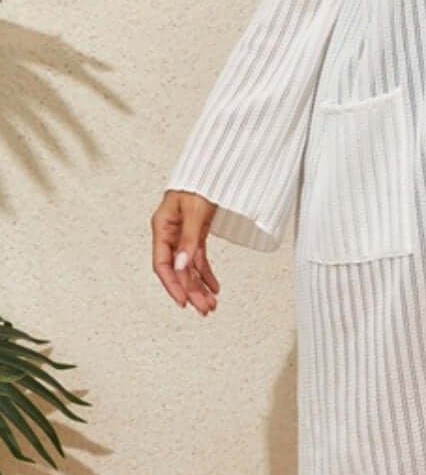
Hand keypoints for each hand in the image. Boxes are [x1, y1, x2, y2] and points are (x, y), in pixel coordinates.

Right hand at [152, 190, 220, 314]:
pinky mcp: (196, 232)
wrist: (212, 165)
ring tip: (211, 304)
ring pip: (189, 267)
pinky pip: (198, 258)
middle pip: (178, 269)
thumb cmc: (199, 181)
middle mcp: (171, 233)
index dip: (172, 285)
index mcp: (162, 227)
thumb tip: (183, 266)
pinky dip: (206, 273)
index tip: (183, 302)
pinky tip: (214, 286)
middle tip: (205, 309)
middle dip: (191, 291)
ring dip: (199, 286)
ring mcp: (183, 234)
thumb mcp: (195, 209)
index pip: (163, 264)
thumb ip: (189, 238)